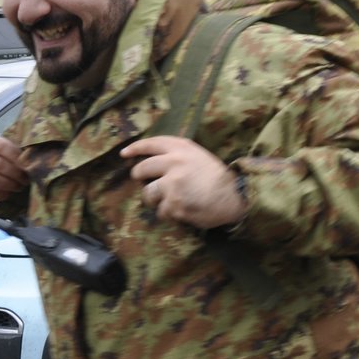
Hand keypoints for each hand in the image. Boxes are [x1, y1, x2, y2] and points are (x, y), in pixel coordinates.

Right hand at [0, 135, 27, 205]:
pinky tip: (6, 193)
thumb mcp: (7, 152)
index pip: (0, 146)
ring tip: (18, 186)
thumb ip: (16, 151)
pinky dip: (0, 195)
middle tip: (25, 179)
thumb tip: (32, 155)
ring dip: (10, 185)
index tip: (27, 164)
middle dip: (15, 173)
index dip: (17, 157)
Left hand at [123, 135, 247, 229]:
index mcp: (182, 149)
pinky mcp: (173, 204)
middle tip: (145, 183)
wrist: (234, 197)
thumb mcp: (200, 156)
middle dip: (140, 177)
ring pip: (148, 194)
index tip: (124, 154)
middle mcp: (174, 163)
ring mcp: (172, 185)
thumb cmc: (219, 178)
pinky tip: (183, 211)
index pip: (151, 144)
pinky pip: (162, 212)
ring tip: (170, 201)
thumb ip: (179, 156)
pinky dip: (170, 214)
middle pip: (142, 169)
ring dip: (155, 200)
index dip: (135, 149)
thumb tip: (154, 163)